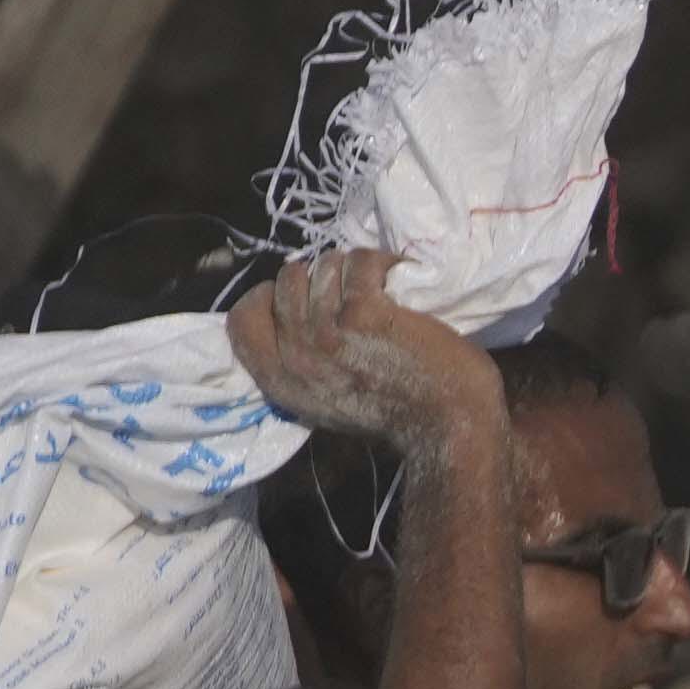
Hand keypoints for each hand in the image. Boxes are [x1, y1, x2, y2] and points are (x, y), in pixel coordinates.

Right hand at [224, 247, 505, 447]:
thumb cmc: (398, 414)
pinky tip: (399, 275)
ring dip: (352, 269)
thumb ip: (301, 364)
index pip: (241, 319)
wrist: (448, 426)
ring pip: (323, 265)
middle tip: (351, 289)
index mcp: (279, 381)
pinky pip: (360, 262)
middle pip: (285, 281)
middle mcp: (295, 355)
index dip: (267, 296)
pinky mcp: (363, 311)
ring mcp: (326, 331)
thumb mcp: (326, 402)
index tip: (299, 294)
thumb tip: (295, 314)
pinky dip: (383, 262)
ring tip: (378, 287)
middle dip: (318, 276)